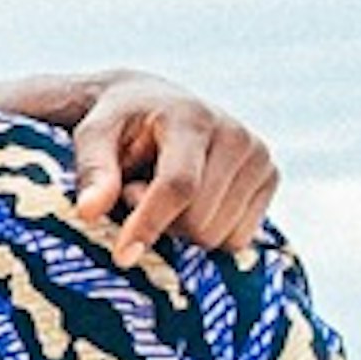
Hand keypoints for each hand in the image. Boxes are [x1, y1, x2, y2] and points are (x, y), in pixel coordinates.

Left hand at [69, 74, 276, 263]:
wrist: (156, 103)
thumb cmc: (119, 124)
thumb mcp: (94, 136)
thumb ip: (93, 171)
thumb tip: (89, 211)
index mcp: (191, 118)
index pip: (179, 185)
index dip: (150, 224)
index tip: (123, 256)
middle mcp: (235, 134)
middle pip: (199, 220)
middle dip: (160, 222)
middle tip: (137, 190)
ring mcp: (259, 156)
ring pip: (217, 235)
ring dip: (181, 228)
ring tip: (164, 191)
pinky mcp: (271, 177)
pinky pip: (238, 239)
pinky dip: (208, 231)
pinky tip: (193, 200)